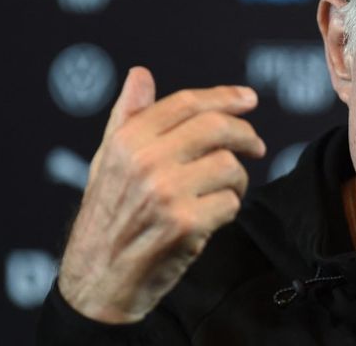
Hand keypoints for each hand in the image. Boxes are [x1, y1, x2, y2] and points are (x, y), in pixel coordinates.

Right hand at [58, 67, 265, 322]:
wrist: (98, 280)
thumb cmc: (107, 217)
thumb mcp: (108, 161)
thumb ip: (128, 116)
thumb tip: (140, 74)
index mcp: (127, 141)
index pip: (186, 103)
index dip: (224, 97)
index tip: (249, 99)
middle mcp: (145, 161)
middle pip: (216, 127)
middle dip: (245, 135)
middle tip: (257, 146)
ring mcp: (166, 192)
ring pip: (229, 166)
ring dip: (237, 181)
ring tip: (223, 192)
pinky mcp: (185, 223)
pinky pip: (231, 203)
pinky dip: (229, 210)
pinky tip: (212, 218)